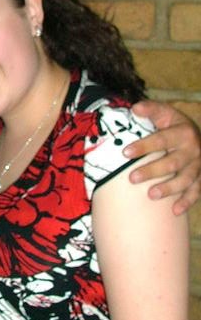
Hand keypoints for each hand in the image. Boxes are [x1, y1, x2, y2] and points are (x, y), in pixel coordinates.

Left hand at [124, 100, 200, 214]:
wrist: (198, 137)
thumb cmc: (174, 125)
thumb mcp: (166, 113)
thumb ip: (151, 109)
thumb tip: (134, 108)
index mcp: (183, 132)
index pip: (162, 140)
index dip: (144, 146)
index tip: (125, 152)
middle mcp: (193, 150)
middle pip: (173, 163)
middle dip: (153, 171)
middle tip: (132, 178)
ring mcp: (198, 166)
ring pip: (185, 179)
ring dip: (169, 188)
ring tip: (151, 195)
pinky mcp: (200, 178)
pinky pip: (196, 192)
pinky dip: (187, 202)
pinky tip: (174, 211)